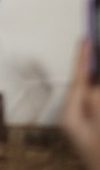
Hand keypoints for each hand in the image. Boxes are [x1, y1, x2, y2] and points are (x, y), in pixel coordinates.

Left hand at [62, 40, 99, 169]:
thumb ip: (97, 102)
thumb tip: (95, 83)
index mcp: (73, 116)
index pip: (80, 78)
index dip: (85, 57)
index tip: (88, 37)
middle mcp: (78, 119)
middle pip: (89, 85)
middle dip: (95, 68)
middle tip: (96, 46)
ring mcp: (89, 127)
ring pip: (94, 95)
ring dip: (95, 81)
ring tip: (96, 59)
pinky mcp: (96, 133)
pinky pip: (98, 106)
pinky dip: (98, 97)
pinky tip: (97, 88)